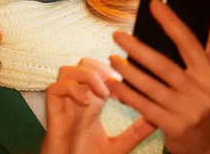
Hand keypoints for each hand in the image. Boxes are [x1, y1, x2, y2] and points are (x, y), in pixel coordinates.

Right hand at [41, 58, 156, 153]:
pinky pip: (55, 88)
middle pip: (83, 64)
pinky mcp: (53, 112)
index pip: (98, 71)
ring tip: (103, 93)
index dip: (113, 72)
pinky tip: (86, 102)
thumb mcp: (118, 145)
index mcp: (91, 101)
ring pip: (67, 70)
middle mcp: (76, 98)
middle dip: (100, 68)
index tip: (128, 88)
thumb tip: (157, 120)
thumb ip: (135, 132)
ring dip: (87, 76)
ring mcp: (63, 104)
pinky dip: (71, 89)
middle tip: (116, 87)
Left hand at [106, 0, 209, 153]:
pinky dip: (126, 93)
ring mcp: (187, 111)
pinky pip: (143, 105)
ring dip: (127, 71)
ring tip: (111, 59)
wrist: (205, 147)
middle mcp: (201, 92)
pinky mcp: (173, 126)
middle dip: (137, 48)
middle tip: (117, 36)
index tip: (153, 4)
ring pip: (150, 85)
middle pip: (163, 65)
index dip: (171, 22)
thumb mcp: (209, 77)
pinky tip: (112, 83)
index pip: (189, 43)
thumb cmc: (202, 104)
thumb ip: (209, 45)